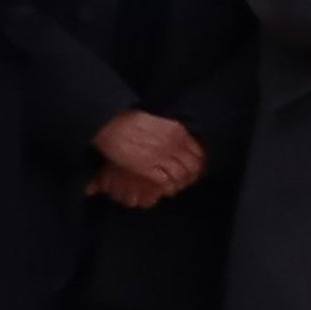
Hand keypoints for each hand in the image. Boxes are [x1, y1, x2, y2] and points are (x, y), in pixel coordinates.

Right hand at [86, 109, 204, 207]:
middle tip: (187, 181)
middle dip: (192, 176)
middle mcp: (173, 144)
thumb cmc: (130, 120)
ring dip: (180, 183)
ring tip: (176, 187)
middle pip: (192, 165)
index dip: (199, 162)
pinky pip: (165, 181)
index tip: (196, 168)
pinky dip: (167, 187)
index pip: (197, 151)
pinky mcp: (147, 167)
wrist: (111, 124)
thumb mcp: (159, 122)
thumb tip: (179, 144)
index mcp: (177, 131)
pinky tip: (165, 189)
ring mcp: (161, 156)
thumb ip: (171, 133)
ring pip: (181, 175)